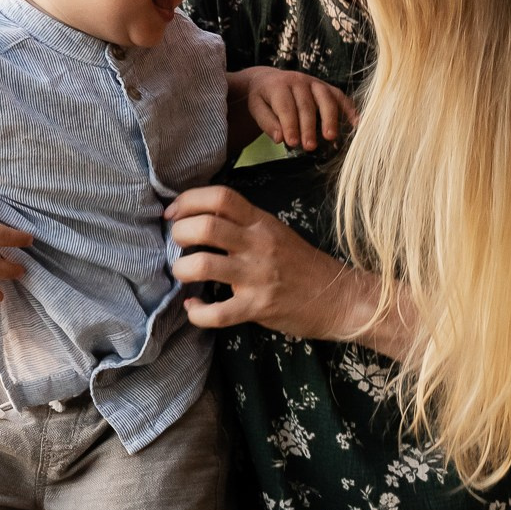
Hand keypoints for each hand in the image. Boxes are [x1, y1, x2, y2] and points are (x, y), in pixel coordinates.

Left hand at [167, 185, 373, 336]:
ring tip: (183, 273)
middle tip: (177, 244)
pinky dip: (196, 312)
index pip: (220, 197)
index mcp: (260, 221)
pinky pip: (216, 313)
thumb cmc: (299, 264)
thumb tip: (198, 217)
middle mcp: (258, 244)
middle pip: (205, 226)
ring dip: (181, 270)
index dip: (188, 201)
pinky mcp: (257, 307)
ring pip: (202, 266)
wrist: (337, 297)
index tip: (173, 213)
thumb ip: (241, 223)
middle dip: (179, 233)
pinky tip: (195, 307)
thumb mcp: (274, 232)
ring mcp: (257, 276)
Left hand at [239, 68, 357, 151]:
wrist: (269, 80)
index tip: (292, 143)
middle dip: (309, 127)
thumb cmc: (263, 99)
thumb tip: (280, 138)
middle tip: (309, 147)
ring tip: (330, 137)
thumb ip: (267, 123)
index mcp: (278, 86)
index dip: (289, 125)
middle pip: (306, 105)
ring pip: (326, 99)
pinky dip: (348, 109)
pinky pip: (340, 97)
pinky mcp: (326, 87)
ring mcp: (314, 83)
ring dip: (330, 118)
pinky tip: (355, 124)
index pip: (286, 107)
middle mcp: (298, 81)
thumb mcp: (257, 108)